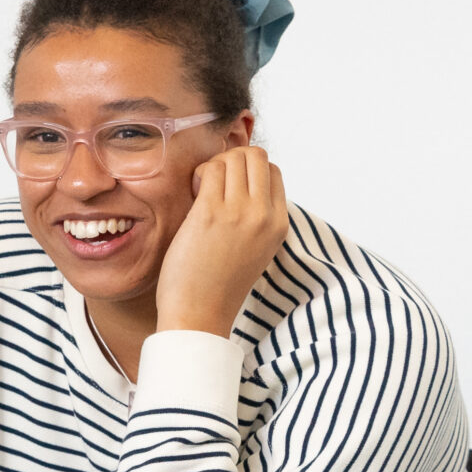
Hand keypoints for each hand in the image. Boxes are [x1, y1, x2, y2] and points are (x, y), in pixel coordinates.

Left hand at [155, 146, 287, 337]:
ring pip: (234, 157)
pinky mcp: (211, 213)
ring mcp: (240, 213)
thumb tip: (242, 184)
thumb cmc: (218, 284)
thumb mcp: (255, 249)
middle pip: (256, 156)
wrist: (199, 314)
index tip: (228, 191)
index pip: (273, 171)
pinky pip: (210, 169)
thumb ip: (256, 218)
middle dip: (231, 161)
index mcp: (279, 224)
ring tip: (201, 192)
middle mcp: (264, 215)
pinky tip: (193, 195)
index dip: (247, 172)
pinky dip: (199, 174)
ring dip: (213, 166)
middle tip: (212, 186)